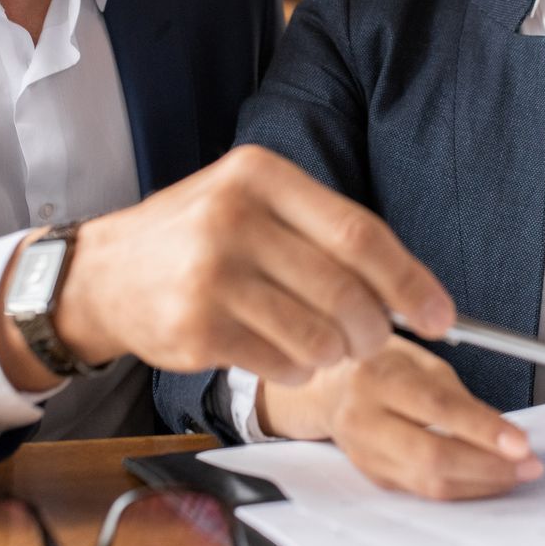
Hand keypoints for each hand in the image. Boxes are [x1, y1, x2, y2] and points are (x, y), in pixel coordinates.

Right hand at [37, 146, 455, 387]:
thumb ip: (325, 235)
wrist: (103, 274)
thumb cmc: (197, 239)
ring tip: (315, 345)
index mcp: (260, 174)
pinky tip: (276, 353)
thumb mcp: (253, 204)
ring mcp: (210, 273)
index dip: (409, 281)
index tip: (441, 317)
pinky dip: (295, 371)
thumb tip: (413, 294)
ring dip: (332, 355)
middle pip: (346, 292)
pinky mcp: (195, 327)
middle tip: (371, 342)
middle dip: (374, 330)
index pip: (360, 233)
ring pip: (318, 337)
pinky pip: (281, 364)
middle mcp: (234, 217)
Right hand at [261, 337, 543, 500]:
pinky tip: (487, 477)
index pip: (436, 408)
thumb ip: (457, 396)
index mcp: (377, 378)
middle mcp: (364, 419)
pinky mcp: (374, 478)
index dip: (482, 429)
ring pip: (430, 482)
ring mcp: (365, 455)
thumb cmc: (381, 366)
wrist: (328, 389)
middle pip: (432, 456)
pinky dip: (463, 488)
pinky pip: (425, 492)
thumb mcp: (419, 360)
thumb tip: (503, 433)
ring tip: (516, 473)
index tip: (521, 442)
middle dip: (489, 466)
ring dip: (482, 482)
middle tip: (529, 464)